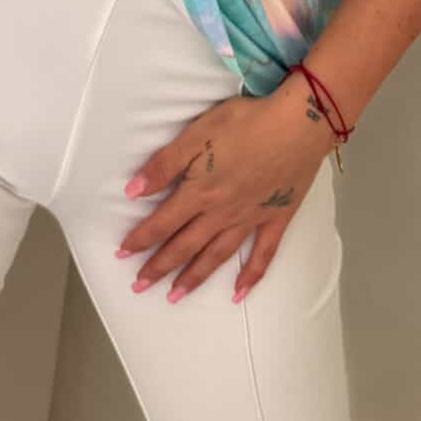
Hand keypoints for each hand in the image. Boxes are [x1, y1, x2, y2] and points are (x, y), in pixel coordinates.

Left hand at [114, 79, 336, 305]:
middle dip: (159, 267)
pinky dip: (250, 277)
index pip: (162, 222)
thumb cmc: (245, 122)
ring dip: (194, 277)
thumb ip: (165, 165)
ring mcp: (250, 219)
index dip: (140, 238)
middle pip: (185, 246)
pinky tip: (239, 294)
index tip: (121, 254)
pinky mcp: (276, 219)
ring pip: (216, 255)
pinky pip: (262, 255)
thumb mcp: (197, 134)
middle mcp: (222, 213)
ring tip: (175, 297)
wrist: (298, 124)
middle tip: (139, 286)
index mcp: (200, 192)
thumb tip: (132, 192)